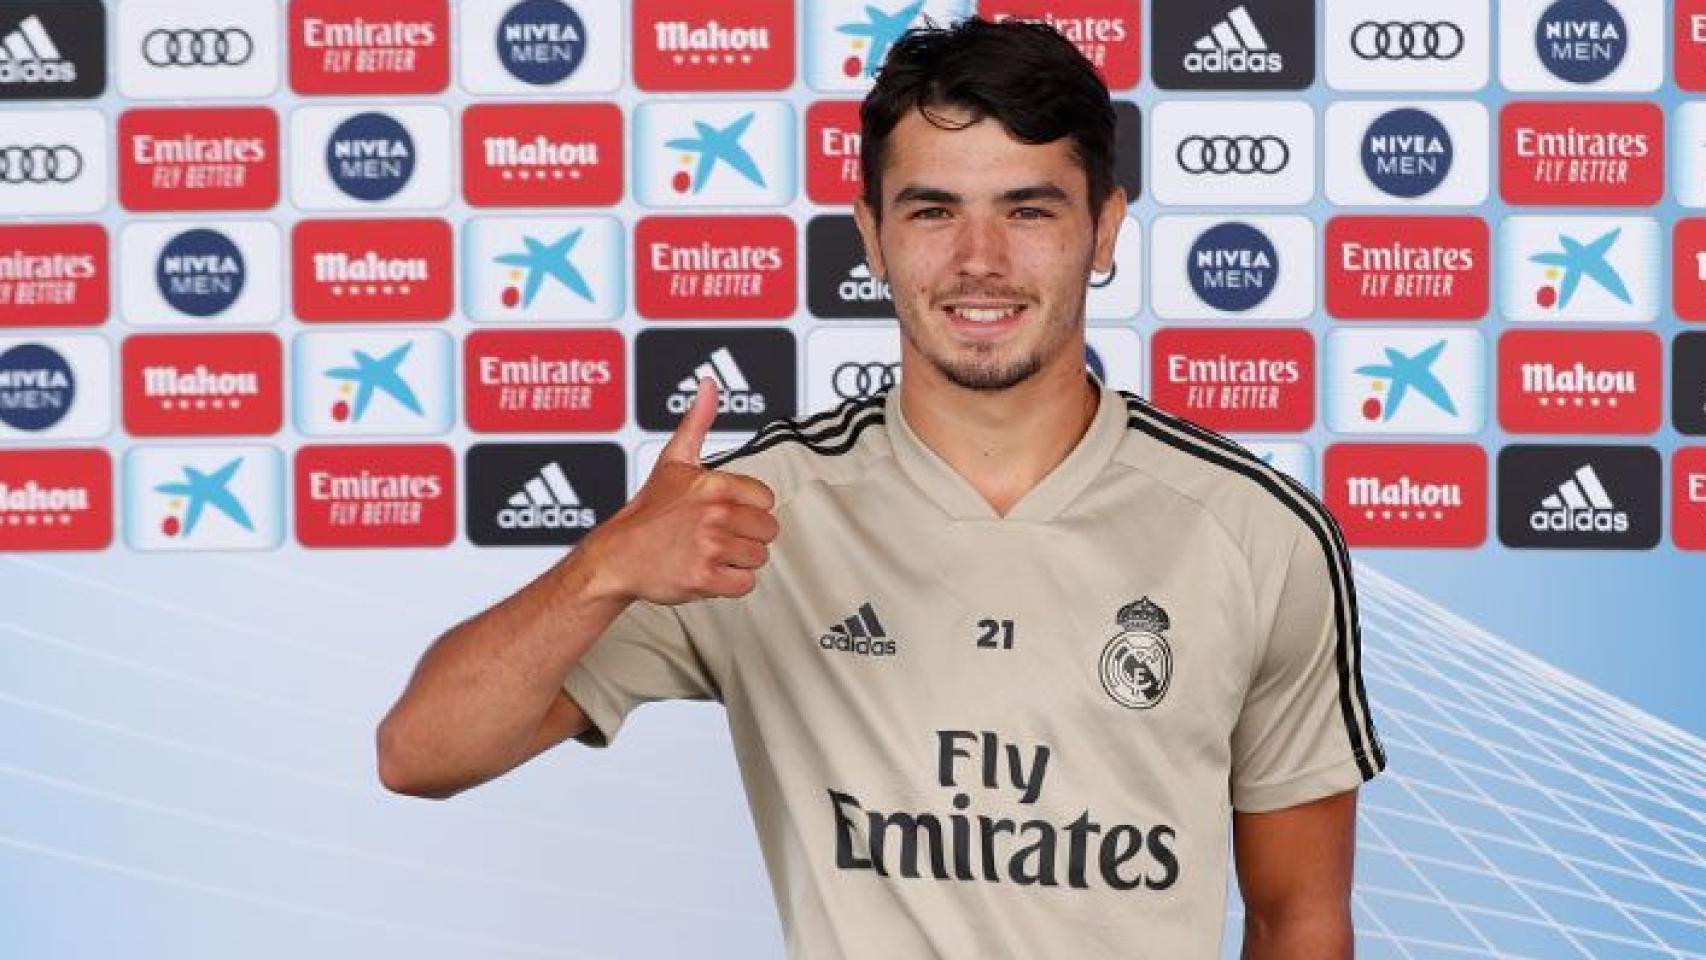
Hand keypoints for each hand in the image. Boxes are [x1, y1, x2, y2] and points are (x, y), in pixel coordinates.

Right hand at [582, 378, 778, 603]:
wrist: (617, 556)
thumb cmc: (648, 512)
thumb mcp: (673, 460)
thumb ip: (697, 422)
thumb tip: (709, 386)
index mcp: (714, 484)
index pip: (766, 500)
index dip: (748, 508)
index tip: (724, 512)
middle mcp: (715, 514)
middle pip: (767, 530)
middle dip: (745, 535)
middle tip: (716, 535)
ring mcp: (710, 547)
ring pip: (758, 557)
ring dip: (737, 560)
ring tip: (709, 552)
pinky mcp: (705, 578)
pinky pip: (745, 584)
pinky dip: (729, 583)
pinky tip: (707, 570)